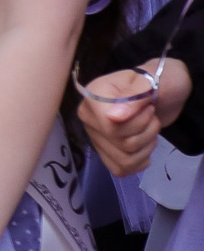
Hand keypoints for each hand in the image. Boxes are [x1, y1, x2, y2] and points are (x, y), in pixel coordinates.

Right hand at [79, 60, 190, 176]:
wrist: (161, 89)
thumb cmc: (156, 81)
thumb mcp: (149, 84)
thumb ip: (133, 99)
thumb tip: (113, 119)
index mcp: (93, 97)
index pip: (110, 127)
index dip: (137, 122)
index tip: (147, 106)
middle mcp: (88, 118)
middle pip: (121, 143)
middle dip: (148, 131)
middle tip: (151, 115)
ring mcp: (96, 136)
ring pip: (124, 159)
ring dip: (147, 146)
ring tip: (149, 129)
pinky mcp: (106, 151)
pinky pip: (120, 169)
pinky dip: (140, 162)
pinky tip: (144, 147)